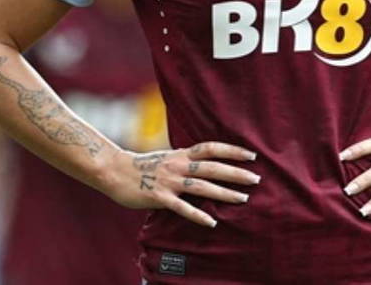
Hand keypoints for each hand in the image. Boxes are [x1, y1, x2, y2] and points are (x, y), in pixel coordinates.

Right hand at [102, 141, 260, 227]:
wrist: (114, 171)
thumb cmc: (142, 167)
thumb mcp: (167, 158)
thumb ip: (185, 161)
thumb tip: (205, 166)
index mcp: (180, 155)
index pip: (211, 148)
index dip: (232, 150)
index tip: (251, 154)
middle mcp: (178, 166)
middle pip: (212, 168)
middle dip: (236, 173)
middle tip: (256, 179)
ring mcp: (169, 181)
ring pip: (202, 187)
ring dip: (224, 193)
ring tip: (243, 199)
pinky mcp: (159, 197)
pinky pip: (182, 207)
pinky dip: (197, 215)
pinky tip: (212, 222)